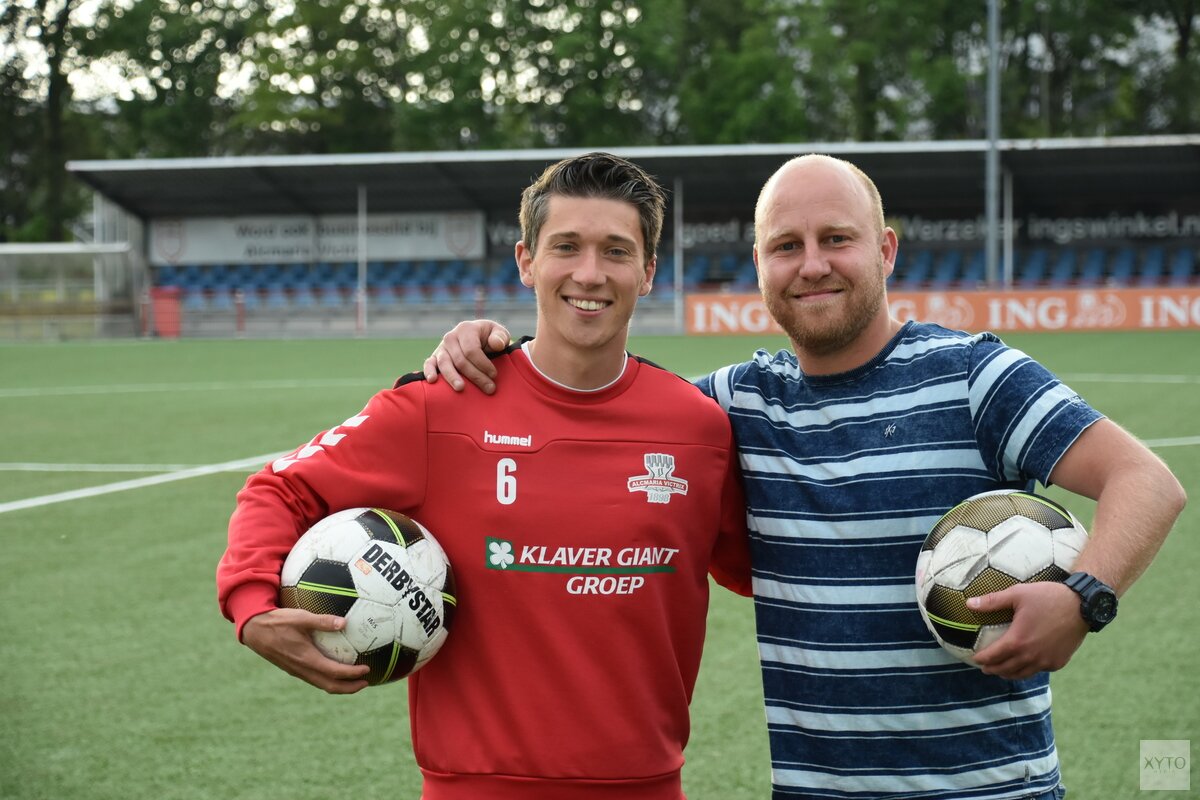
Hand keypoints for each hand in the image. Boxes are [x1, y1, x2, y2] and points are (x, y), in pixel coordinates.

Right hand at [242, 608, 369, 693]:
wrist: (254, 630)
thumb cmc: (277, 621)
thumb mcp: (300, 617)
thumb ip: (322, 621)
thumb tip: (344, 622)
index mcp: (306, 658)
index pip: (334, 672)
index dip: (352, 674)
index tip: (367, 670)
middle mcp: (302, 669)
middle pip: (330, 686)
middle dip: (349, 687)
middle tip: (366, 682)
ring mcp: (297, 671)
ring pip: (321, 684)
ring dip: (339, 685)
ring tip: (354, 680)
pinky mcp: (293, 669)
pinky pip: (314, 679)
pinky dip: (328, 679)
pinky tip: (334, 670)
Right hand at [422, 319, 511, 393]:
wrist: (478, 339)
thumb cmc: (491, 338)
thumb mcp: (499, 334)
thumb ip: (500, 337)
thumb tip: (496, 344)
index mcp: (466, 329)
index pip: (472, 350)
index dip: (483, 364)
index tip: (494, 375)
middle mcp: (451, 337)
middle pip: (460, 360)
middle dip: (475, 376)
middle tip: (489, 388)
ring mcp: (441, 347)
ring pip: (444, 363)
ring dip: (452, 377)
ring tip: (461, 388)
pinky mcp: (435, 357)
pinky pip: (429, 363)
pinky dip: (429, 371)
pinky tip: (432, 381)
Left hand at [967, 582, 1088, 679]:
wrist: (1082, 605)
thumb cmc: (1047, 597)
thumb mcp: (1017, 594)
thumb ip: (992, 601)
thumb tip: (969, 603)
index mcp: (1017, 641)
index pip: (993, 656)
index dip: (982, 659)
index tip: (975, 659)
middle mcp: (1030, 656)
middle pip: (1005, 669)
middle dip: (993, 669)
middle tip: (985, 668)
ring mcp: (1046, 662)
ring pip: (1022, 674)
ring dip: (1009, 673)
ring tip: (1001, 671)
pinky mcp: (1058, 662)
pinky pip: (1039, 670)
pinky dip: (1028, 670)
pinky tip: (1024, 666)